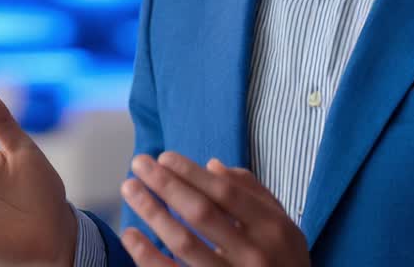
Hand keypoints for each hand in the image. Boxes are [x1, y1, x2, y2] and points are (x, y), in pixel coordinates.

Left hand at [120, 151, 309, 266]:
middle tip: (138, 163)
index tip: (164, 157)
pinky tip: (131, 235)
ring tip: (130, 189)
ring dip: (152, 213)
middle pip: (201, 213)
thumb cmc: (283, 261)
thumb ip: (253, 192)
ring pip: (184, 243)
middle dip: (166, 184)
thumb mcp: (283, 226)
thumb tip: (212, 165)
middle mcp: (254, 254)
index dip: (192, 173)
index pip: (225, 193)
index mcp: (273, 229)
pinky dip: (148, 256)